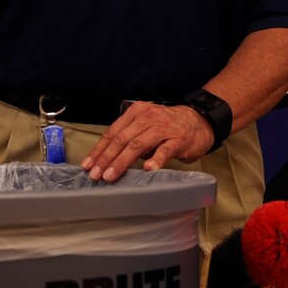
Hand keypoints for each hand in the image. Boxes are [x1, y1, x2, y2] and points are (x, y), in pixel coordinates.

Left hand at [79, 101, 212, 182]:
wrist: (199, 121)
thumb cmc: (168, 127)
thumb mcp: (145, 125)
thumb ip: (130, 137)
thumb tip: (107, 159)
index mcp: (136, 112)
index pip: (113, 132)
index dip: (99, 150)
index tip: (88, 164)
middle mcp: (148, 117)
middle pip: (122, 139)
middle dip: (106, 158)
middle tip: (96, 174)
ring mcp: (164, 128)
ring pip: (138, 144)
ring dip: (122, 162)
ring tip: (111, 175)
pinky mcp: (179, 139)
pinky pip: (165, 150)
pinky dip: (155, 159)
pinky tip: (148, 168)